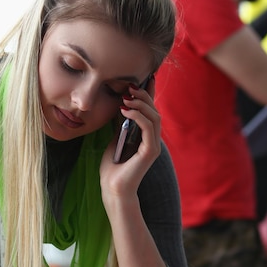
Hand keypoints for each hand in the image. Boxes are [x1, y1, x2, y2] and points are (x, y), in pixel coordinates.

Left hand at [100, 75, 160, 197]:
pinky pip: (149, 128)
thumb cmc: (112, 168)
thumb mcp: (114, 139)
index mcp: (145, 136)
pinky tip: (126, 110)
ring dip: (141, 104)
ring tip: (126, 97)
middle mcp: (153, 140)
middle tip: (129, 87)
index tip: (144, 78)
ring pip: (155, 117)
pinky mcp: (150, 151)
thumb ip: (120, 125)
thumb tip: (120, 105)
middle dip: (143, 96)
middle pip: (154, 110)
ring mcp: (153, 146)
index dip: (149, 94)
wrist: (112, 188)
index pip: (150, 110)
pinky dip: (139, 116)